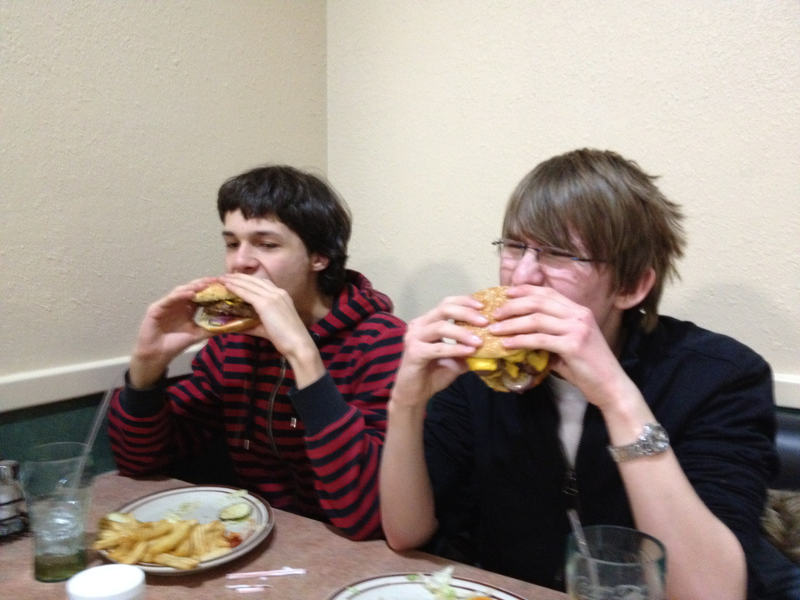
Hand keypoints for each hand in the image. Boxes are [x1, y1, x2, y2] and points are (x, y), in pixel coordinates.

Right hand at [130, 277, 217, 387]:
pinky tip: (190, 293)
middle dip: (203, 284)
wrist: (157, 354)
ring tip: (205, 284)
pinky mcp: (157, 307)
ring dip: (193, 287)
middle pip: (191, 289)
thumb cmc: (175, 343)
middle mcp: (178, 303)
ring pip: (181, 291)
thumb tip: (229, 326)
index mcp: (188, 308)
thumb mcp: (197, 334)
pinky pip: (170, 299)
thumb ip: (211, 329)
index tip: (224, 285)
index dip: (211, 289)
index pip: (200, 294)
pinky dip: (180, 295)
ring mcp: (167, 304)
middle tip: (216, 280)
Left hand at [221, 274, 323, 387]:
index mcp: (281, 295)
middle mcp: (278, 292)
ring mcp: (272, 296)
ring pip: (249, 284)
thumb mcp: (267, 327)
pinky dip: (236, 288)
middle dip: (238, 277)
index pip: (261, 283)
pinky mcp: (266, 303)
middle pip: (254, 280)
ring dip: (234, 280)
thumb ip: (253, 324)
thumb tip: (237, 325)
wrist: (298, 344)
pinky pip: (248, 293)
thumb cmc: (286, 339)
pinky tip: (227, 286)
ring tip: (222, 278)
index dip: (247, 280)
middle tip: (224, 276)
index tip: (235, 279)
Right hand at [391, 294, 486, 407]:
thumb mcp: (456, 358)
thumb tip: (492, 341)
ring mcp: (414, 337)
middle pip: (444, 309)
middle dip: (467, 313)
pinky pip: (438, 347)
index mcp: (427, 322)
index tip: (484, 306)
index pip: (447, 303)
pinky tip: (469, 351)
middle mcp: (418, 325)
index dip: (465, 302)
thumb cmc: (433, 374)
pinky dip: (455, 348)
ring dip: (462, 332)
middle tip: (485, 322)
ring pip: (441, 327)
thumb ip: (468, 347)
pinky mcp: (414, 352)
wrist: (414, 394)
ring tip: (480, 341)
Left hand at [490, 285, 632, 409]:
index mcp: (579, 311)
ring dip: (512, 324)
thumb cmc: (588, 367)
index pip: (548, 293)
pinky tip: (507, 344)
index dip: (525, 291)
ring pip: (536, 319)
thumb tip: (522, 333)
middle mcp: (579, 315)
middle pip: (538, 302)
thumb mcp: (569, 343)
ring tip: (495, 329)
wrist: (611, 386)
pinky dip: (520, 340)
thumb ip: (550, 334)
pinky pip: (540, 339)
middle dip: (513, 306)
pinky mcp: (573, 345)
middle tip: (495, 314)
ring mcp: (577, 328)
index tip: (506, 294)